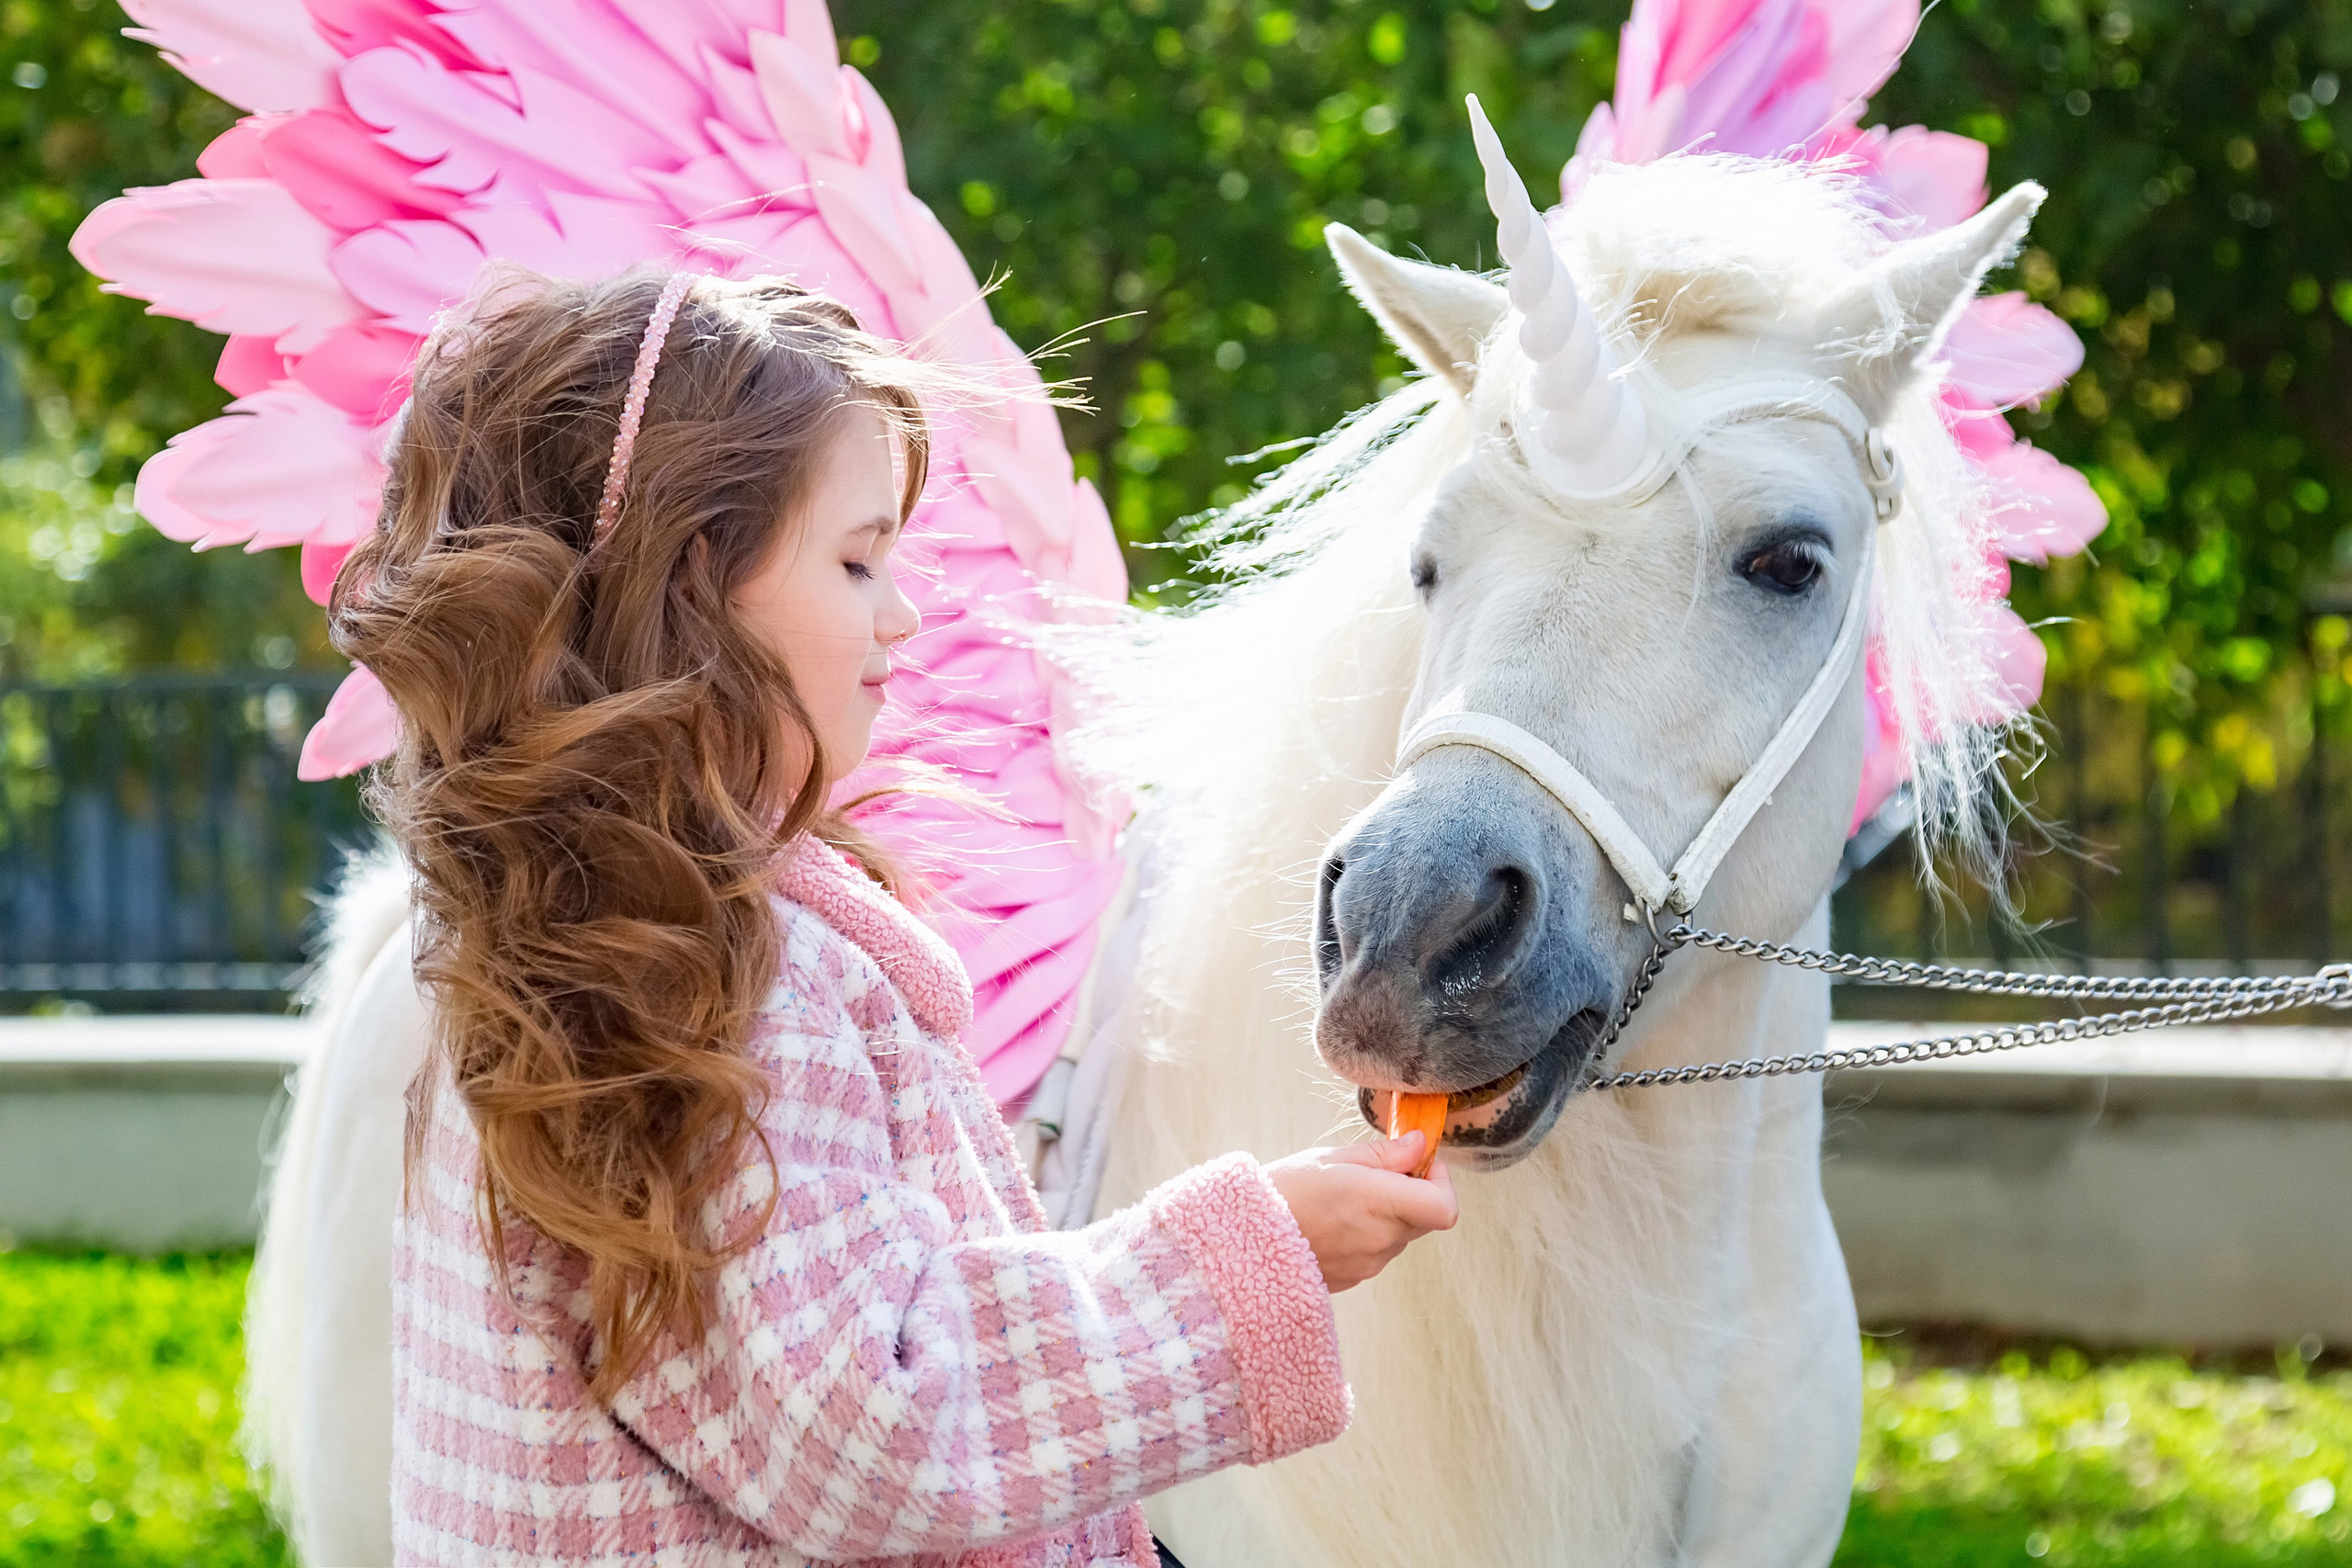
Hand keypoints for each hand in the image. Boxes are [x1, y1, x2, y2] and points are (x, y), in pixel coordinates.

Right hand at [1264, 1134, 1458, 1292]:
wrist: (1241, 1240)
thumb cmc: (1283, 1191)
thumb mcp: (1332, 1159)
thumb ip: (1384, 1155)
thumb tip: (1419, 1145)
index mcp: (1379, 1203)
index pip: (1444, 1207)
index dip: (1441, 1182)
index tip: (1420, 1163)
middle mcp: (1381, 1239)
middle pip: (1425, 1218)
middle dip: (1412, 1193)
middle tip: (1376, 1173)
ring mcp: (1369, 1264)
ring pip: (1400, 1235)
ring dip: (1387, 1215)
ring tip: (1343, 1199)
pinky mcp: (1355, 1278)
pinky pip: (1376, 1252)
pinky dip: (1367, 1234)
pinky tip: (1332, 1221)